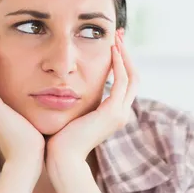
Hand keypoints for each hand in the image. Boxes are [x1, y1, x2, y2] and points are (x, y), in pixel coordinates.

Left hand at [46, 32, 138, 167]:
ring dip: (124, 55)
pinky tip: (111, 50)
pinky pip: (121, 81)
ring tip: (117, 37)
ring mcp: (119, 114)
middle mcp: (120, 114)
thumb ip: (76, 102)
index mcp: (112, 114)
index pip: (124, 84)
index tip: (114, 44)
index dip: (122, 63)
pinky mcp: (112, 112)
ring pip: (131, 77)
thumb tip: (66, 89)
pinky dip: (118, 64)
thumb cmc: (60, 139)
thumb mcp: (72, 115)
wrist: (61, 158)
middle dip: (127, 54)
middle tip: (120, 34)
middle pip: (133, 77)